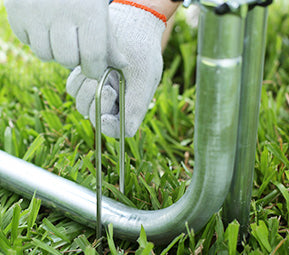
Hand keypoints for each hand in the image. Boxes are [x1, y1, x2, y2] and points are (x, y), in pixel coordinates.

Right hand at [4, 0, 107, 79]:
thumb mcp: (100, 13)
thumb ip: (110, 42)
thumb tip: (122, 64)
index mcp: (88, 12)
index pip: (92, 56)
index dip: (94, 69)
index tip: (93, 69)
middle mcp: (61, 12)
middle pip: (67, 60)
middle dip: (74, 60)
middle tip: (75, 48)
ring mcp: (35, 11)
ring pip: (45, 55)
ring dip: (54, 52)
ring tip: (59, 36)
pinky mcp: (16, 12)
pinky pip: (28, 42)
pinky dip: (37, 40)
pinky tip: (43, 25)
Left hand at [66, 1, 165, 136]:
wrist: (131, 22)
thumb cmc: (142, 49)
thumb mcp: (145, 77)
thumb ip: (136, 106)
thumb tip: (126, 133)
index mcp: (131, 105)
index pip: (117, 130)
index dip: (109, 127)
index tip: (104, 116)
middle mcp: (114, 101)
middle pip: (96, 117)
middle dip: (98, 103)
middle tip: (107, 85)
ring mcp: (98, 89)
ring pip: (82, 104)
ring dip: (88, 89)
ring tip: (101, 71)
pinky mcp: (86, 77)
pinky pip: (73, 88)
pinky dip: (78, 80)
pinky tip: (89, 68)